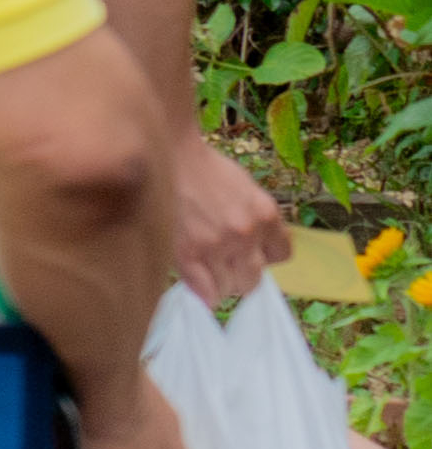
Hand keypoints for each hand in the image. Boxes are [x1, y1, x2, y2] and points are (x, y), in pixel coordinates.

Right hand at [171, 141, 288, 312]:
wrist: (167, 155)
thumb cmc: (204, 168)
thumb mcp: (245, 187)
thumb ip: (254, 217)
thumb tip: (251, 246)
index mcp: (265, 214)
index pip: (282, 255)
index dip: (265, 257)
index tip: (251, 253)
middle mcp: (246, 234)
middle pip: (255, 278)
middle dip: (242, 275)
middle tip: (226, 266)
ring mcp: (216, 246)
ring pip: (231, 287)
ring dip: (221, 283)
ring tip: (208, 272)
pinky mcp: (187, 253)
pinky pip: (205, 290)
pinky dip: (204, 293)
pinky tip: (199, 285)